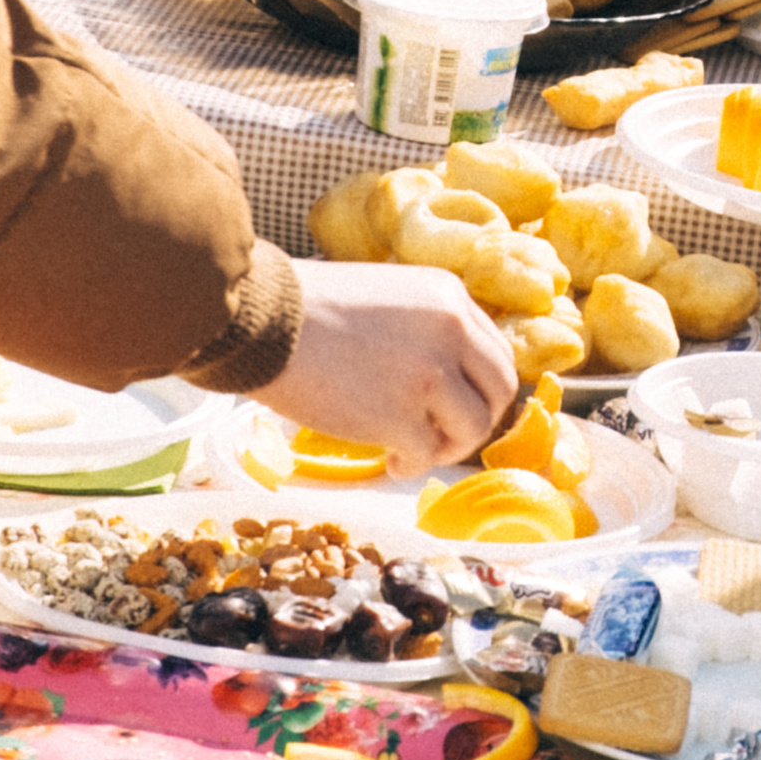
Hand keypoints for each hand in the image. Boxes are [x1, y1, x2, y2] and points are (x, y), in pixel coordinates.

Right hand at [267, 259, 516, 474]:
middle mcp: (452, 332)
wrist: (262, 320)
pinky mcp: (400, 415)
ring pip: (473, 428)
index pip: (495, 352)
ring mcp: (430, 375)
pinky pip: (426, 455)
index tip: (457, 406)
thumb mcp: (388, 294)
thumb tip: (445, 372)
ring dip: (446, 447)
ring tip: (411, 449)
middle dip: (475, 421)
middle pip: (498, 391)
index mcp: (450, 298)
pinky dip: (411, 465)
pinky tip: (389, 460)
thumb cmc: (307, 308)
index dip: (480, 387)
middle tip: (443, 435)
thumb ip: (425, 326)